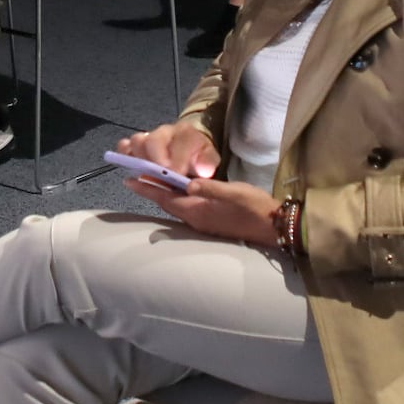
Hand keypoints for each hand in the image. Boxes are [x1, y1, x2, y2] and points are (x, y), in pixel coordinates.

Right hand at [114, 121, 219, 179]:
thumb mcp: (209, 159)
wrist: (190, 146)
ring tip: (147, 174)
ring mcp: (149, 136)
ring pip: (137, 141)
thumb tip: (202, 170)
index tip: (177, 174)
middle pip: (153, 140)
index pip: (180, 141)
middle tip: (160, 176)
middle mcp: (165, 132)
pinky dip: (126, 155)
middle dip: (156, 160)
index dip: (178, 158)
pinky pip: (125, 145)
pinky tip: (131, 167)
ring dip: (140, 159)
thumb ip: (207, 164)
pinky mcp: (138, 145)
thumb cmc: (198, 155)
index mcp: (186, 132)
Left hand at [141, 174, 279, 245]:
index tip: (129, 179)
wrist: (274, 227)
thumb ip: (210, 188)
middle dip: (151, 189)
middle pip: (167, 202)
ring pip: (176, 204)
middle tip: (134, 175)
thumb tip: (189, 182)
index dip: (148, 188)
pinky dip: (176, 196)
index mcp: (198, 211)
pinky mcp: (211, 221)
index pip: (166, 197)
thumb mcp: (234, 193)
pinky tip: (177, 188)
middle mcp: (196, 218)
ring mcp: (203, 221)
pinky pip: (186, 207)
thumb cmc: (255, 208)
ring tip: (150, 179)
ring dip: (162, 192)